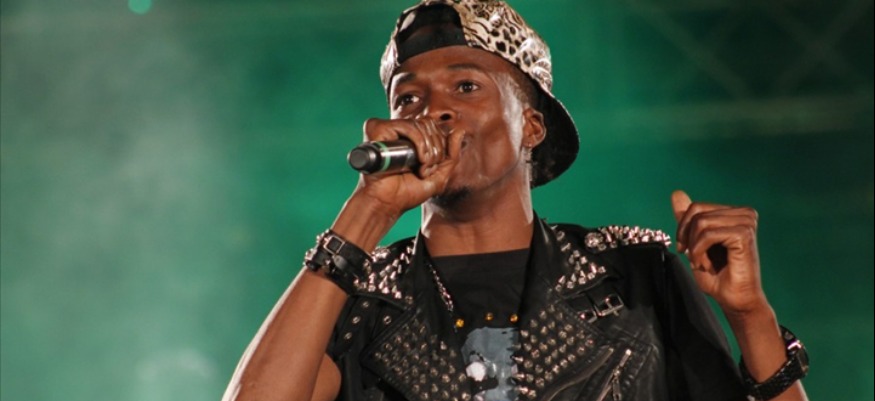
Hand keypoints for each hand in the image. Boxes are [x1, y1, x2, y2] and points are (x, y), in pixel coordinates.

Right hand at [353, 117, 465, 215]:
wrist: (387, 204)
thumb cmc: (407, 193)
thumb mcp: (439, 176)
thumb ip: (452, 154)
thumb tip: (459, 131)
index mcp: (410, 140)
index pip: (434, 127)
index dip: (440, 147)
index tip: (431, 169)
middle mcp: (398, 133)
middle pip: (429, 124)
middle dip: (435, 150)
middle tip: (426, 170)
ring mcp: (387, 130)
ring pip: (421, 124)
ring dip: (428, 150)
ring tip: (421, 168)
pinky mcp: (378, 129)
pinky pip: (408, 126)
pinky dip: (419, 141)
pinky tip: (417, 159)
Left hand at [670, 190, 768, 314]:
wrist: (734, 300)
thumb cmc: (718, 276)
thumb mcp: (694, 242)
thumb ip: (688, 219)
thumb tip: (677, 193)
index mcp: (734, 212)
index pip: (696, 207)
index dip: (683, 228)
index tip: (685, 249)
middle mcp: (744, 213)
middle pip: (697, 212)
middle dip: (688, 237)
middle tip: (694, 258)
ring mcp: (746, 222)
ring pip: (701, 222)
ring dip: (695, 247)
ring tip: (704, 263)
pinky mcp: (744, 234)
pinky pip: (708, 234)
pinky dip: (700, 252)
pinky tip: (707, 265)